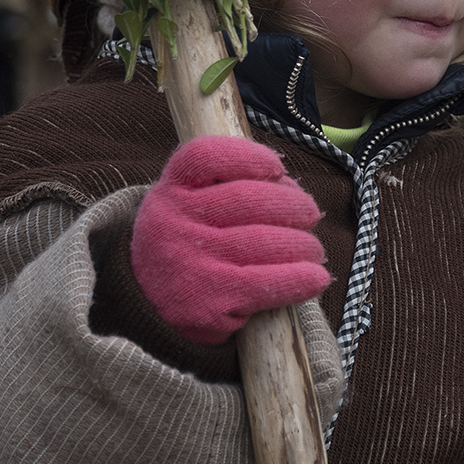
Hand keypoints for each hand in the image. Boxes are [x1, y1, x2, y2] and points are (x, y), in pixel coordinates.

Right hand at [131, 135, 329, 345]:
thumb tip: (291, 188)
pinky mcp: (205, 304)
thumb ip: (230, 185)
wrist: (148, 307)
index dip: (250, 156)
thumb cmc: (189, 243)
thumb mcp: (190, 204)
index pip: (206, 156)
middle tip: (311, 215)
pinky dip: (300, 279)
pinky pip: (266, 284)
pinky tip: (316, 278)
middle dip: (294, 205)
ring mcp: (188, 264)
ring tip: (312, 250)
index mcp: (170, 190)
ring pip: (264, 241)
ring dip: (303, 245)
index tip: (277, 168)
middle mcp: (172, 223)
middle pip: (248, 199)